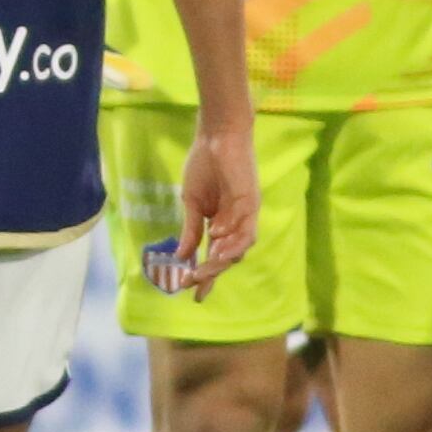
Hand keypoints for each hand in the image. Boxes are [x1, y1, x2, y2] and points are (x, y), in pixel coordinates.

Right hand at [162, 116, 258, 298]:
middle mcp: (235, 224)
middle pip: (226, 257)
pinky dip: (233, 240)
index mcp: (220, 224)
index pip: (214, 256)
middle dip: (209, 273)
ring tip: (204, 270)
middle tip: (191, 283)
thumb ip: (190, 230)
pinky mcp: (251, 204)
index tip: (191, 294)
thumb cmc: (203, 164)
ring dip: (221, 261)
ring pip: (238, 249)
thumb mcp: (192, 202)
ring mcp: (245, 215)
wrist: (215, 137)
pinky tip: (217, 243)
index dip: (204, 276)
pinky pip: (246, 230)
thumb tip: (180, 256)